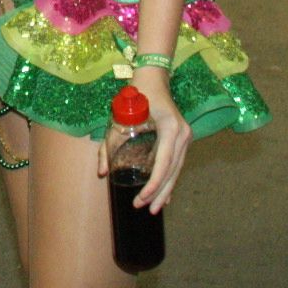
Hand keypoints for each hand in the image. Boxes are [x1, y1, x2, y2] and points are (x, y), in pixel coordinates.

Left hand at [98, 69, 191, 214]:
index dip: (154, 184)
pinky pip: (177, 163)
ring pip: (177, 169)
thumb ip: (108, 146)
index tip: (142, 198)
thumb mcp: (118, 119)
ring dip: (166, 189)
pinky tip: (166, 195)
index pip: (164, 164)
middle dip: (160, 192)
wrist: (153, 78)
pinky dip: (170, 179)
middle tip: (147, 209)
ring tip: (156, 208)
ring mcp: (185, 136)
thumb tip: (102, 172)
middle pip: (173, 171)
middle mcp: (182, 134)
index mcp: (170, 129)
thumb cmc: (135, 96)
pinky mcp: (183, 138)